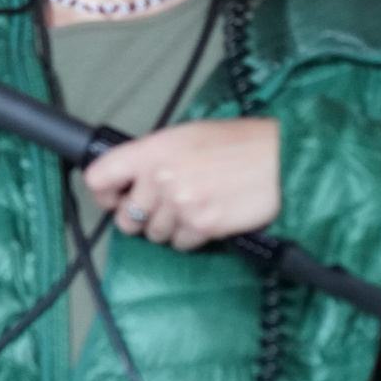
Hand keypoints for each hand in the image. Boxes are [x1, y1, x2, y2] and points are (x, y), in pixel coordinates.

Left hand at [81, 118, 281, 250]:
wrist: (281, 159)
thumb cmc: (239, 144)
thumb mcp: (186, 136)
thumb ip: (153, 157)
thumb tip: (131, 179)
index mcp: (151, 149)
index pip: (98, 177)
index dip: (103, 193)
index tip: (113, 198)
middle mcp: (160, 177)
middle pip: (126, 216)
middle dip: (142, 217)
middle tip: (163, 208)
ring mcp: (180, 203)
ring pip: (154, 233)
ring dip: (170, 228)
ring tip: (193, 208)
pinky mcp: (202, 225)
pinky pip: (180, 244)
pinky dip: (191, 238)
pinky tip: (208, 219)